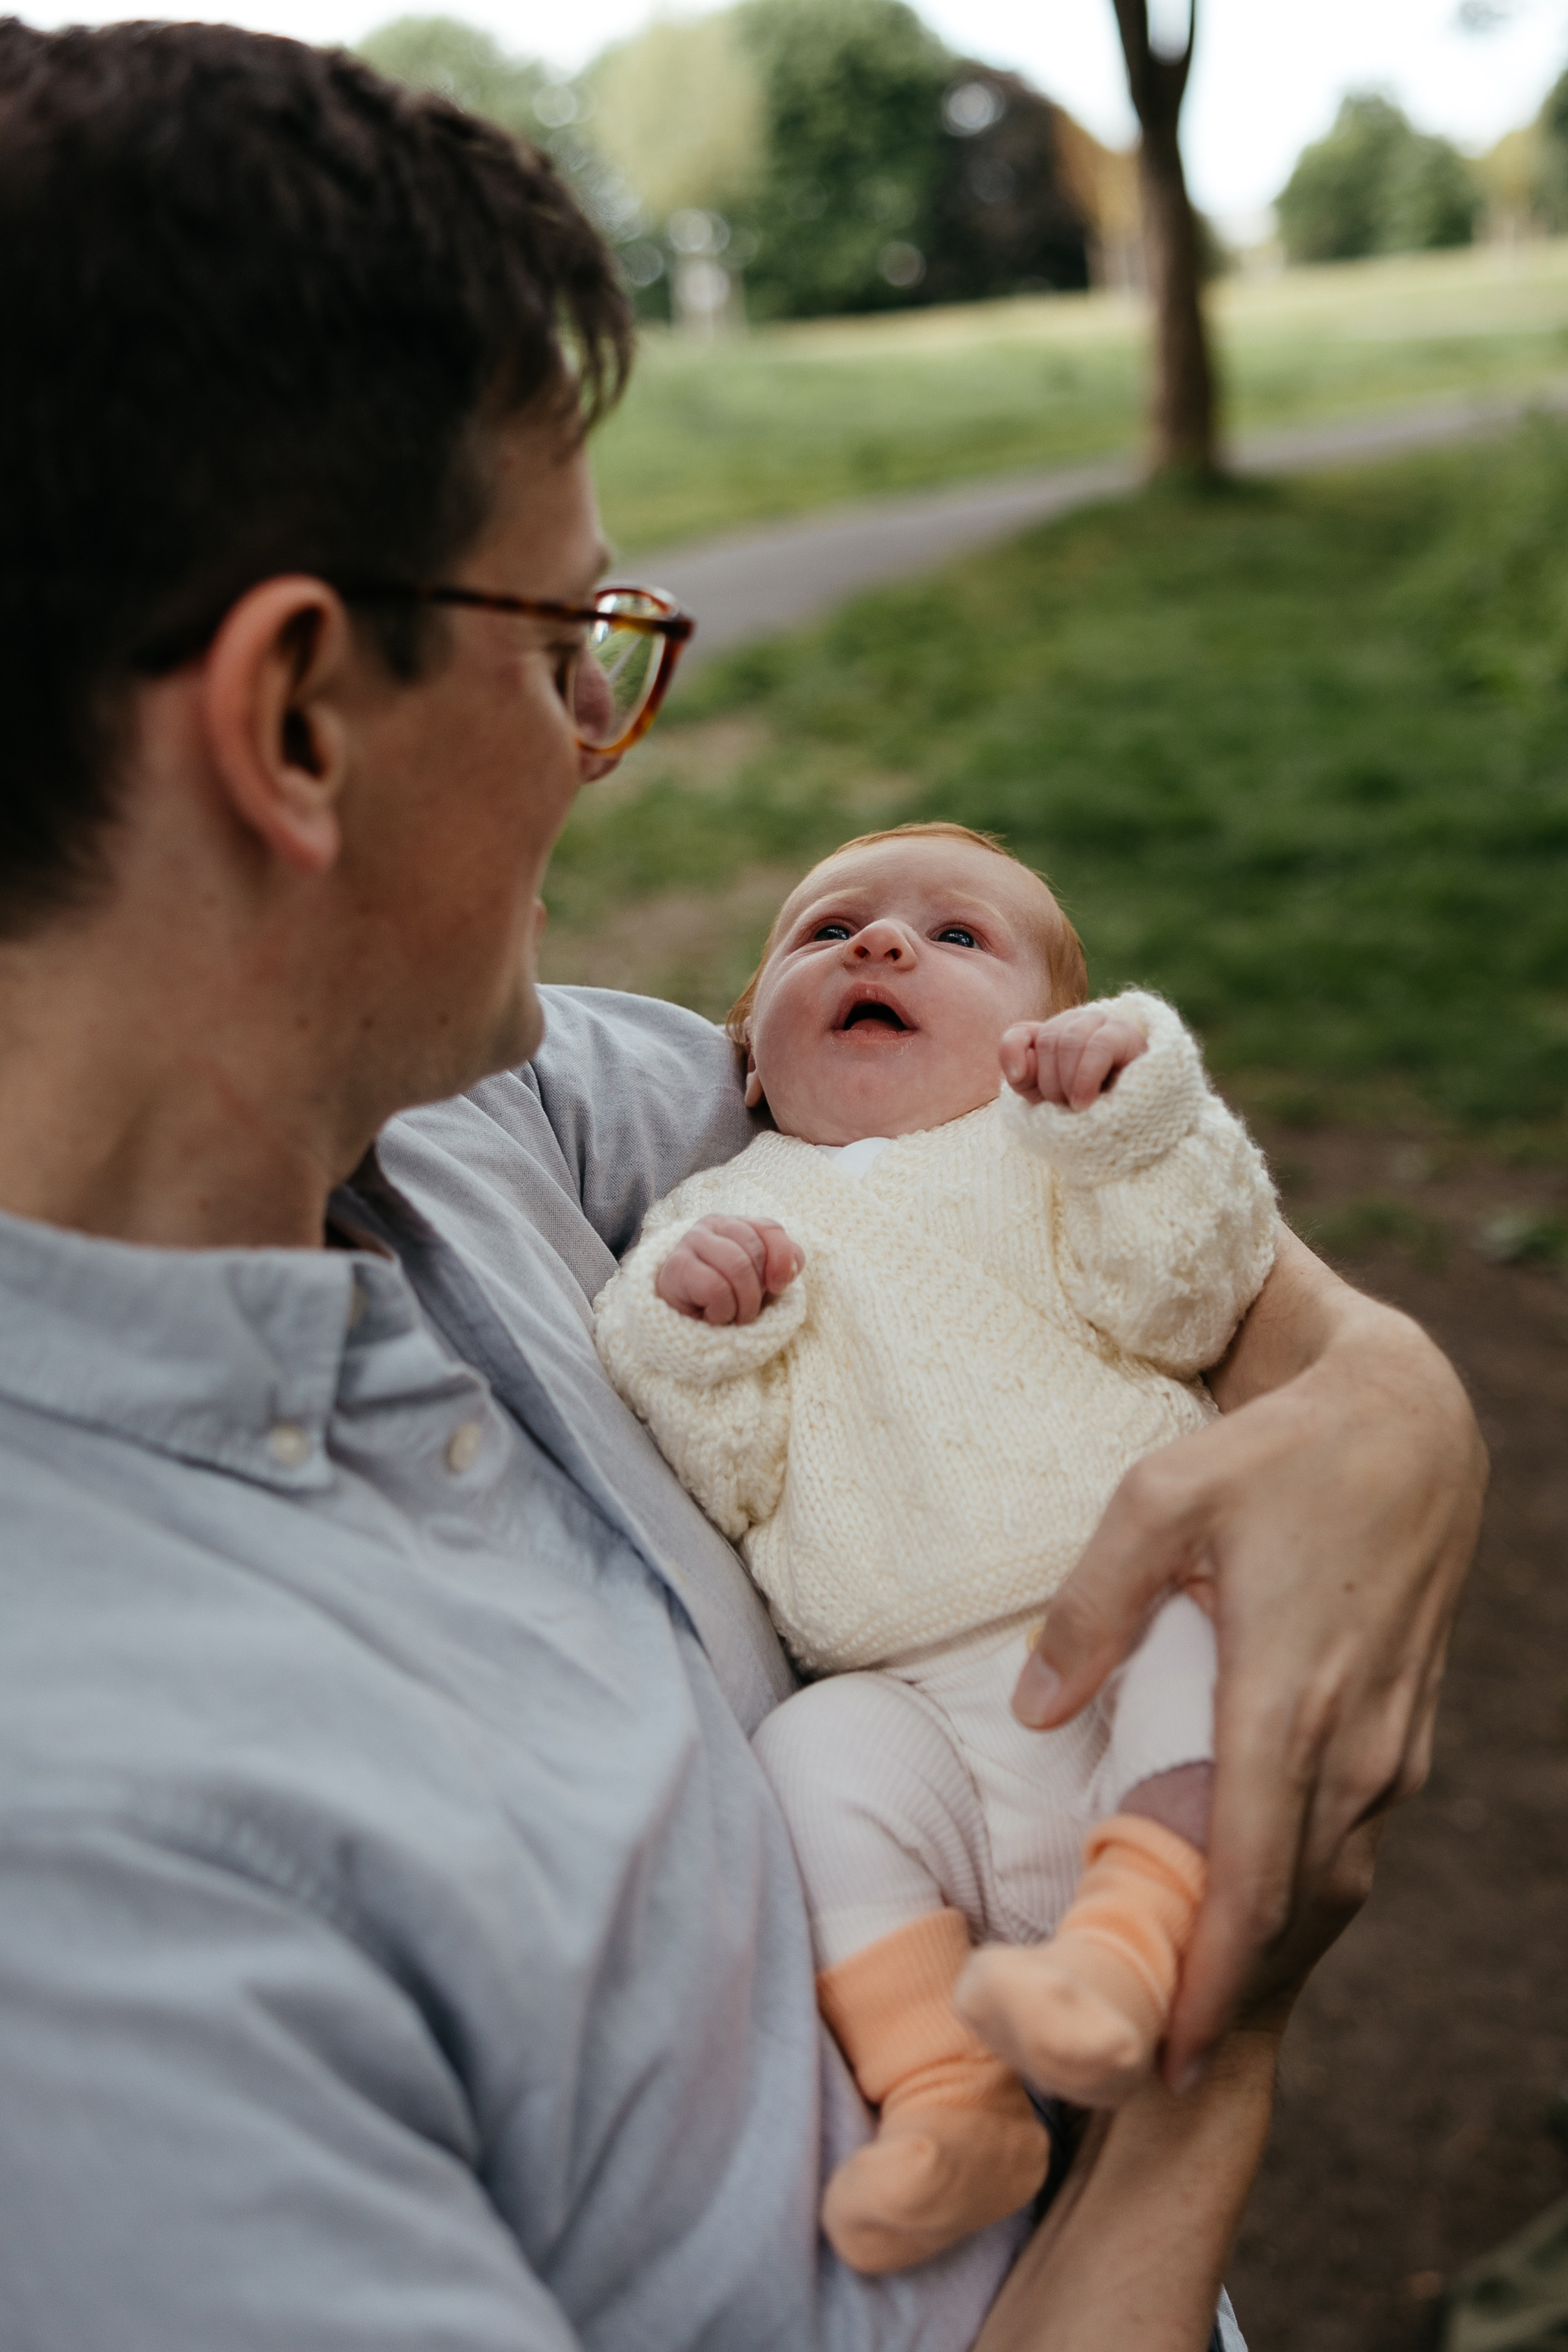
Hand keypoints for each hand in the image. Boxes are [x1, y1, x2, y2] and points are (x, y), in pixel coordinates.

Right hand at [655, 1215, 803, 1325]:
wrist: (678, 1318)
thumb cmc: (724, 1297)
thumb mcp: (759, 1279)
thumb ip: (781, 1263)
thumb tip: (791, 1268)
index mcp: (736, 1223)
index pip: (771, 1229)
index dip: (782, 1261)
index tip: (779, 1289)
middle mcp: (713, 1224)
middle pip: (755, 1251)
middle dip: (758, 1291)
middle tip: (747, 1310)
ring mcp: (692, 1241)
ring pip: (737, 1267)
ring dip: (744, 1304)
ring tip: (733, 1317)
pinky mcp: (676, 1266)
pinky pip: (716, 1287)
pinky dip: (722, 1312)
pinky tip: (711, 1317)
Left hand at [1001, 1008, 1148, 1109]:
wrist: (1134, 1121)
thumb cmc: (1089, 1108)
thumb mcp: (1047, 1098)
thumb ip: (1025, 1078)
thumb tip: (1017, 1068)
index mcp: (1053, 1034)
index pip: (1019, 1033)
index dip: (1012, 1052)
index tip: (1018, 1077)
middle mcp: (1077, 1022)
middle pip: (1047, 1038)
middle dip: (1049, 1080)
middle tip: (1064, 1106)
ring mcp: (1102, 1023)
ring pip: (1069, 1039)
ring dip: (1068, 1081)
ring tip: (1078, 1106)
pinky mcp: (1127, 1034)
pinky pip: (1098, 1045)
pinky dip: (1086, 1076)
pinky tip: (1086, 1100)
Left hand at [1009, 1226, 1484, 2088]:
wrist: (1411, 1425)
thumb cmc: (1274, 1453)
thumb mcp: (1159, 1497)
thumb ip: (1090, 1607)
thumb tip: (1030, 1710)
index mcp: (1283, 1697)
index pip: (1251, 1882)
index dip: (1207, 1982)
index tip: (1160, 2059)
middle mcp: (1352, 1739)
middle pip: (1295, 1908)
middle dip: (1230, 1993)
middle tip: (1157, 2065)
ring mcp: (1393, 1739)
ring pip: (1333, 1880)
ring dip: (1271, 1948)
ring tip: (1197, 2005)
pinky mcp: (1409, 1726)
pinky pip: (1358, 1835)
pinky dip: (1309, 1891)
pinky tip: (1258, 1912)